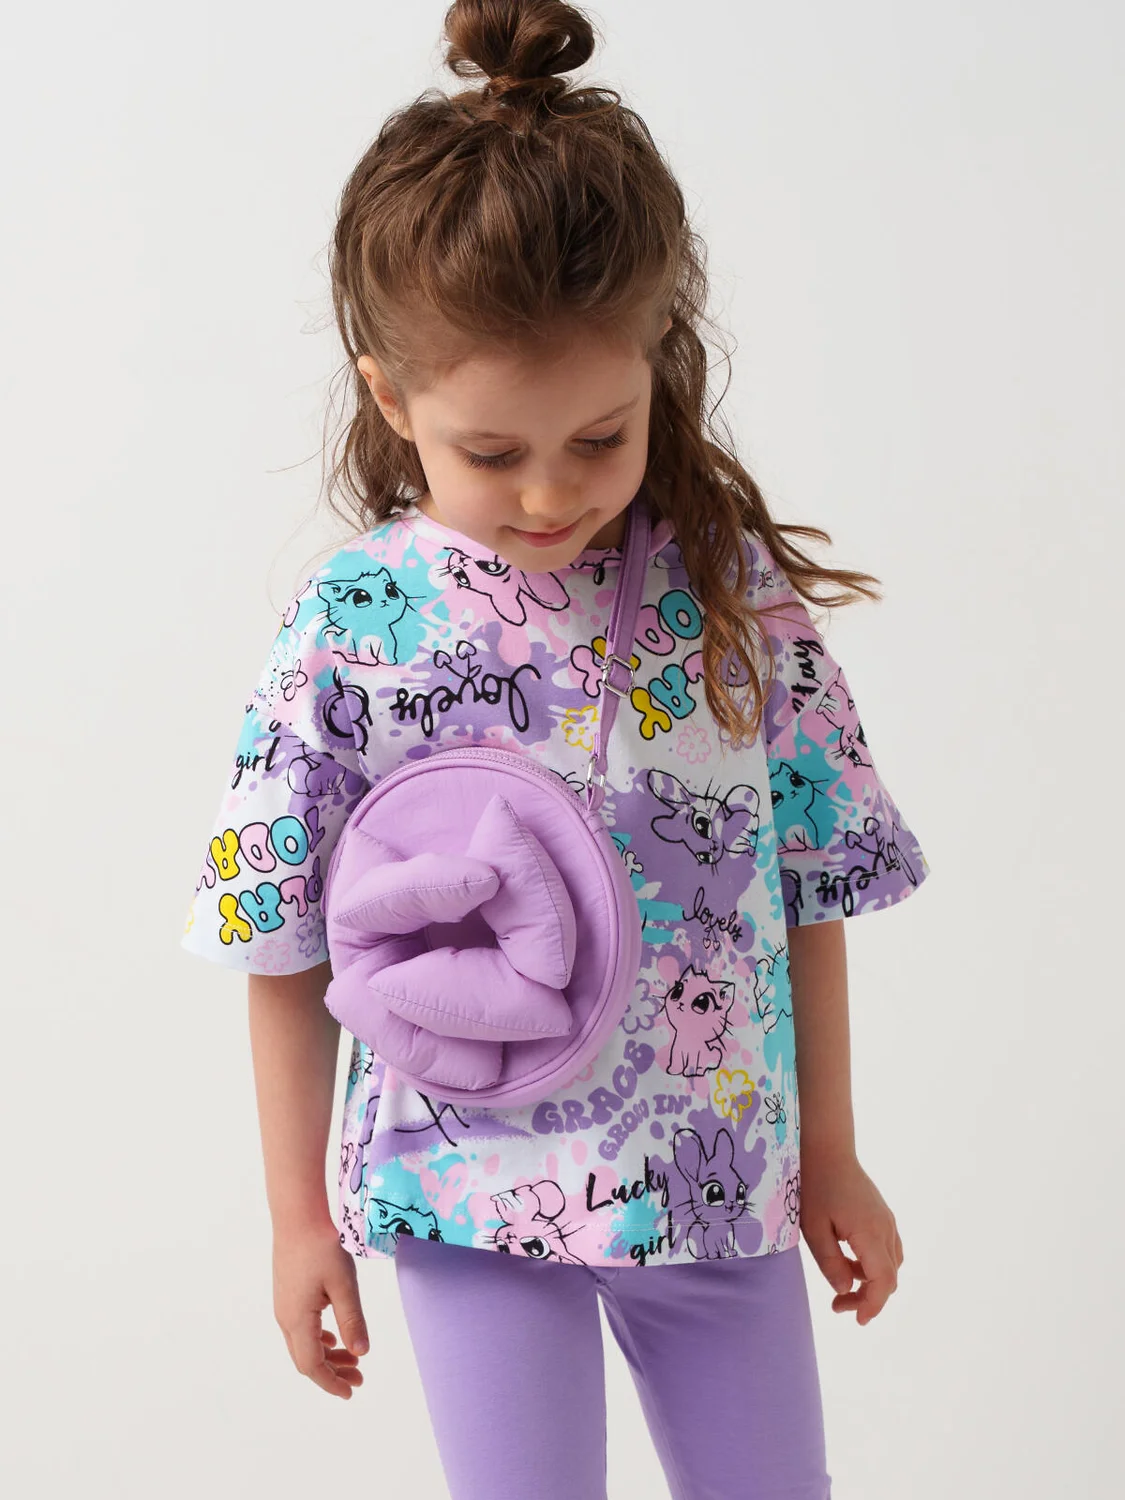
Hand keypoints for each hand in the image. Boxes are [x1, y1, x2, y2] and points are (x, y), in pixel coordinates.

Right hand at [272, 1219, 369, 1397]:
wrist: (298, 1217)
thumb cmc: (322, 1247)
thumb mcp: (344, 1284)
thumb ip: (352, 1320)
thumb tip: (361, 1354)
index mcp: (298, 1320)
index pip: (311, 1365)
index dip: (331, 1383)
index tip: (351, 1391)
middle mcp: (286, 1318)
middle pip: (305, 1359)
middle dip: (332, 1373)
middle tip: (360, 1378)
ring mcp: (284, 1306)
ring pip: (303, 1344)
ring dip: (327, 1356)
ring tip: (353, 1360)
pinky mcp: (287, 1295)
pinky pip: (301, 1329)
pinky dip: (319, 1340)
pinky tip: (334, 1339)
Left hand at [798, 1143, 902, 1324]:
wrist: (826, 1148)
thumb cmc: (814, 1185)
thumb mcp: (813, 1228)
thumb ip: (831, 1263)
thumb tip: (846, 1291)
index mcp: (870, 1233)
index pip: (883, 1281)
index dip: (873, 1305)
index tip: (856, 1320)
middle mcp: (886, 1228)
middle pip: (889, 1277)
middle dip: (868, 1298)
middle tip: (837, 1306)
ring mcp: (886, 1220)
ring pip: (890, 1264)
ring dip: (871, 1282)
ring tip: (841, 1286)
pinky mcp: (882, 1215)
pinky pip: (886, 1249)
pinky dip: (873, 1265)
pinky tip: (849, 1262)